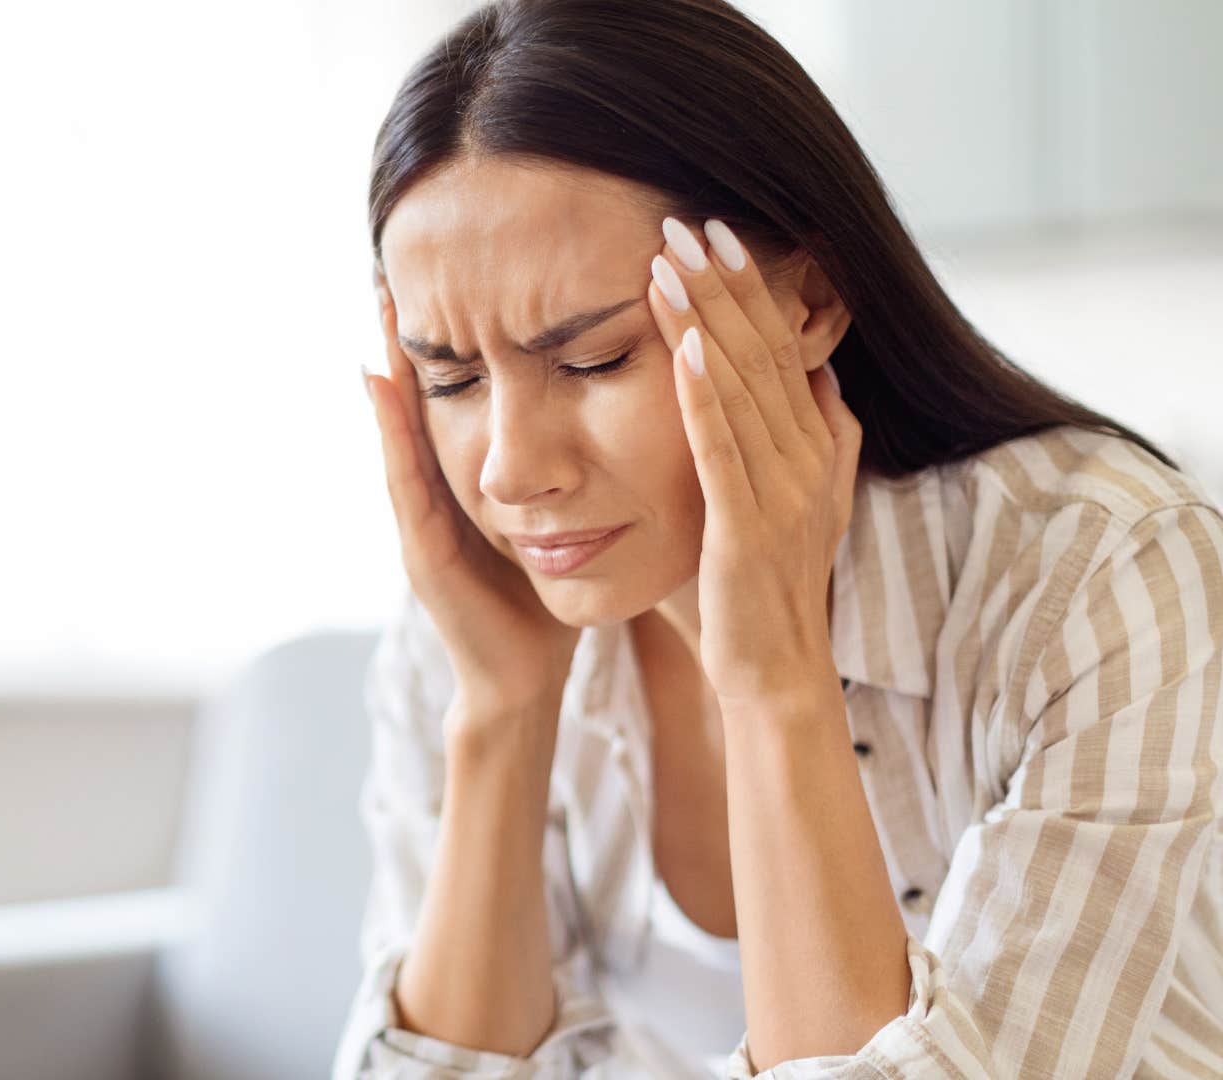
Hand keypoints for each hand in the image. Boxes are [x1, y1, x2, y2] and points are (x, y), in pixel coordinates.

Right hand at [362, 273, 580, 727]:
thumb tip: (596, 411)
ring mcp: (422, 518)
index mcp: (470, 483)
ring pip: (402, 427)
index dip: (453, 342)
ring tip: (382, 306)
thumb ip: (559, 473)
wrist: (523, 677)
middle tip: (394, 268)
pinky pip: (404, 476)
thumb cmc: (542, 599)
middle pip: (419, 402)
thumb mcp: (552, 521)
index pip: (460, 397)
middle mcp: (438, 492)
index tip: (449, 274)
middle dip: (408, 339)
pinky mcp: (422, 547)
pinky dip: (390, 428)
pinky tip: (382, 383)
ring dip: (389, 367)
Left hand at [646, 218, 860, 712]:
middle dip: (725, 284)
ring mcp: (783, 493)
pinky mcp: (746, 527)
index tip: (717, 231)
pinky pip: (723, 452)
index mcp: (814, 446)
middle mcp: (809, 460)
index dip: (751, 288)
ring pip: (743, 389)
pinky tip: (680, 350)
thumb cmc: (759, 588)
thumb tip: (809, 379)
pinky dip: (702, 399)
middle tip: (684, 222)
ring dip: (705, 322)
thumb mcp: (782, 499)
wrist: (773, 671)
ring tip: (668, 264)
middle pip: (765, 352)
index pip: (782, 348)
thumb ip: (795, 439)